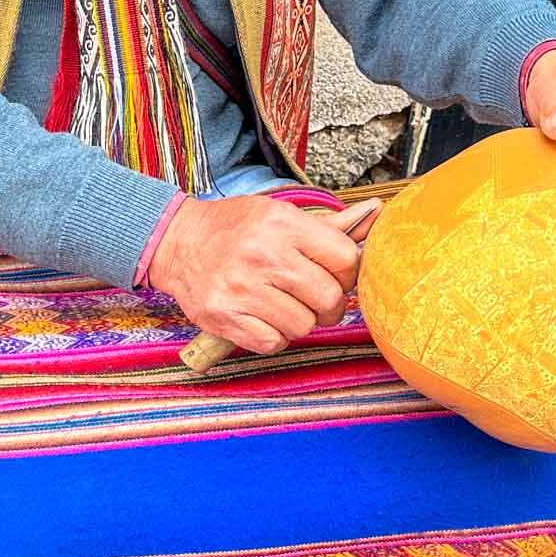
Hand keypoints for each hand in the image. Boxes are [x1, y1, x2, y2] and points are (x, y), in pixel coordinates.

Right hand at [148, 195, 383, 354]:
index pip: (345, 258)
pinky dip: (274, 335)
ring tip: (283, 304)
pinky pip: (274, 342)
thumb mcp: (278, 214)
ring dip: (300, 320)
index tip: (336, 274)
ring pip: (304, 325)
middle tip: (314, 297)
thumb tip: (379, 215)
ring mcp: (241, 288)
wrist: (177, 243)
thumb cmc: (235, 228)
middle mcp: (262, 255)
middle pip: (329, 299)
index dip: (348, 273)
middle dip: (328, 304)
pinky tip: (262, 316)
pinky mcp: (225, 317)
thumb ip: (328, 226)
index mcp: (281, 224)